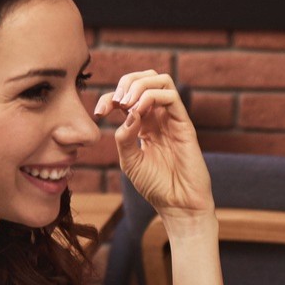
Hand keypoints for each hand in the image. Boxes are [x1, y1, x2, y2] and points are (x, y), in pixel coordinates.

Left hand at [96, 71, 213, 220]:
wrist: (178, 205)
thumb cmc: (156, 186)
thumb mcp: (129, 160)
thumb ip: (124, 135)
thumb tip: (127, 111)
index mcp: (145, 124)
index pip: (127, 95)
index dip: (109, 97)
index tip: (99, 113)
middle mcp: (160, 117)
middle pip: (146, 78)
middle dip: (126, 82)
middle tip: (116, 102)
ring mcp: (173, 119)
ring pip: (160, 80)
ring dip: (138, 85)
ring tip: (126, 104)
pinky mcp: (185, 124)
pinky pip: (171, 96)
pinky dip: (150, 96)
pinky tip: (138, 111)